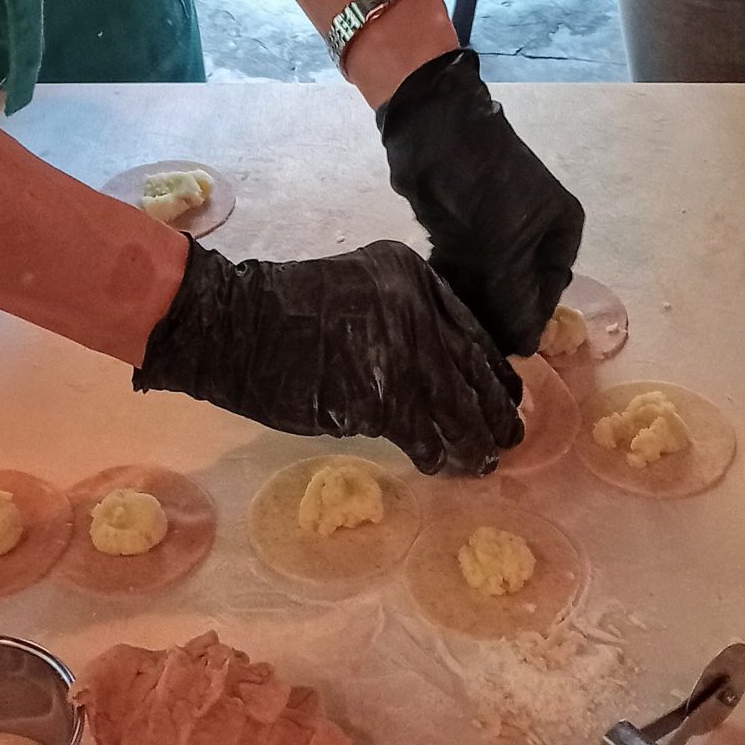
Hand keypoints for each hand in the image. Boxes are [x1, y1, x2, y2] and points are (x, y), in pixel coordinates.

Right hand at [135, 237, 522, 475]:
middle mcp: (420, 308)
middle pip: (473, 369)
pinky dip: (439, 455)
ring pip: (458, 408)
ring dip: (474, 441)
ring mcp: (405, 352)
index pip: (472, 330)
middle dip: (495, 410)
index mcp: (415, 277)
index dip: (492, 370)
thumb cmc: (286, 310)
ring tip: (483, 462)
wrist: (236, 325)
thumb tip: (441, 370)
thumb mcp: (361, 291)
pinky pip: (425, 434)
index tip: (506, 395)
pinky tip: (443, 467)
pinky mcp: (384, 397)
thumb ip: (404, 319)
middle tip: (507, 438)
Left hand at [377, 48, 583, 356]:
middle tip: (472, 343)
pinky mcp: (462, 231)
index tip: (503, 349)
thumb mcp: (507, 246)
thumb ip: (515, 299)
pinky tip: (438, 304)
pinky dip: (453, 285)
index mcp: (560, 231)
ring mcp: (497, 232)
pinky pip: (462, 270)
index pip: (549, 292)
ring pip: (487, 282)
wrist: (435, 131)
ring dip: (471, 302)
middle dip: (497, 314)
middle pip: (518, 289)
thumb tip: (525, 349)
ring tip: (452, 330)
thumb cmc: (486, 184)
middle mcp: (535, 234)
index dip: (528, 322)